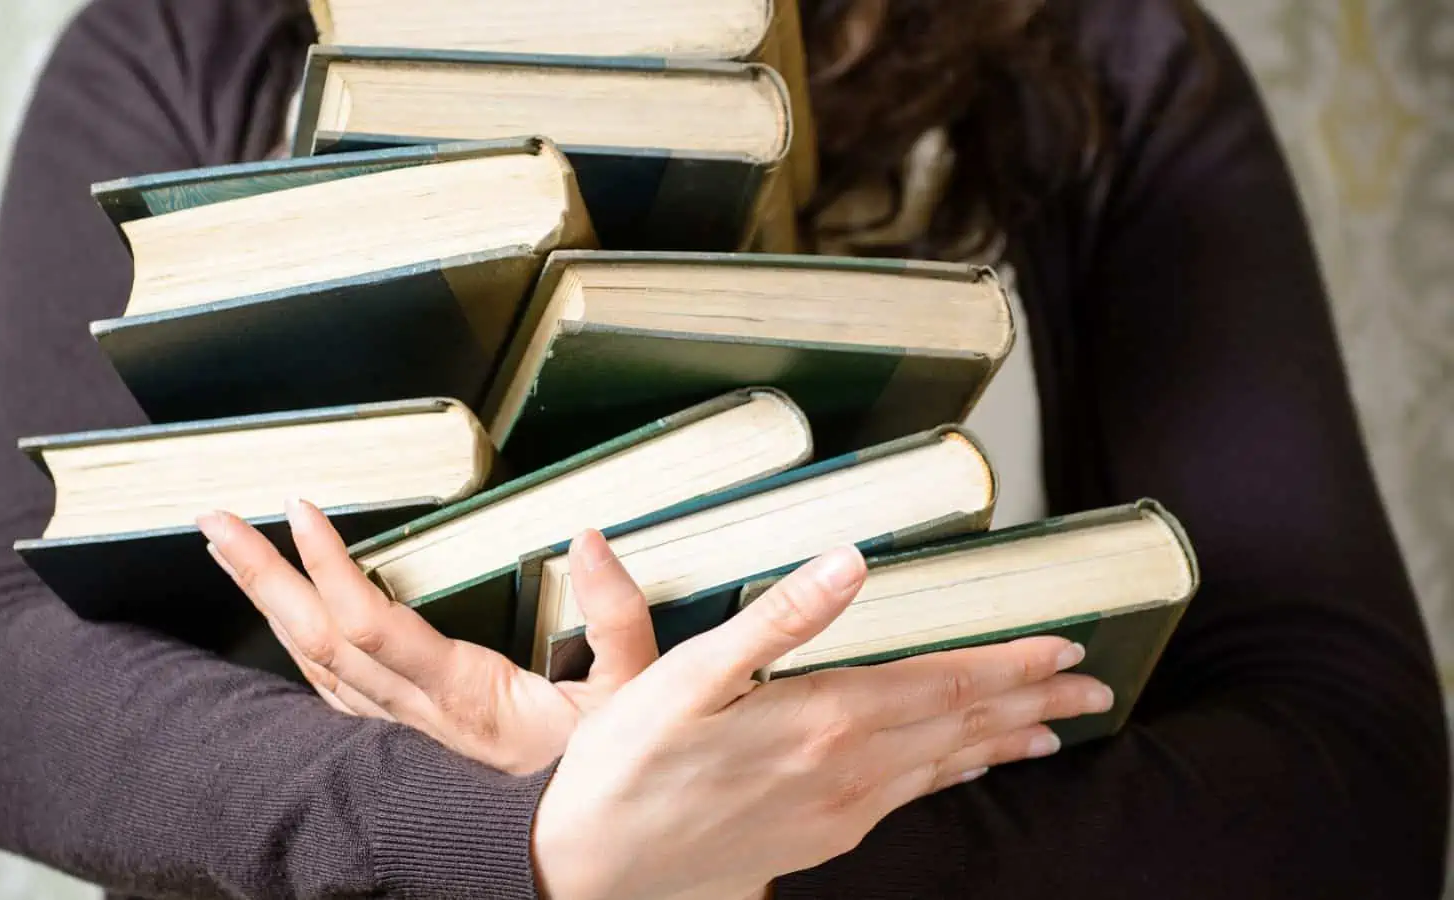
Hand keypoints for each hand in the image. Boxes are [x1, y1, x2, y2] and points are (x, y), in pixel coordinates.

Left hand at [197, 500, 661, 774]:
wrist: (585, 856)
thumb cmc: (606, 779)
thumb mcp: (636, 696)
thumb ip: (617, 617)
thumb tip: (588, 542)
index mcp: (465, 695)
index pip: (371, 624)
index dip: (328, 565)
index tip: (302, 511)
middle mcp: (420, 717)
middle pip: (317, 641)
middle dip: (262, 577)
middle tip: (214, 523)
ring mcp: (406, 734)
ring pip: (315, 666)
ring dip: (268, 603)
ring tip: (231, 551)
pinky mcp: (409, 742)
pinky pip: (333, 692)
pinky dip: (299, 646)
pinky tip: (283, 620)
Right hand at [533, 543, 1112, 899]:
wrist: (596, 870)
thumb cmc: (629, 765)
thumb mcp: (686, 675)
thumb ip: (777, 618)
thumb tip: (847, 562)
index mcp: (823, 719)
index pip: (942, 683)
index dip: (1007, 662)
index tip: (1063, 644)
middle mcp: (848, 770)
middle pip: (962, 727)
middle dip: (1031, 700)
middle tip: (1092, 686)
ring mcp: (841, 811)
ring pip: (946, 767)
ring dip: (1006, 740)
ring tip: (1056, 726)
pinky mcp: (824, 837)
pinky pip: (914, 798)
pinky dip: (958, 775)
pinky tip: (972, 768)